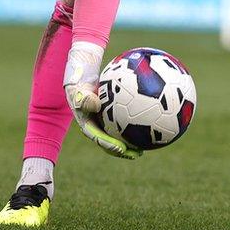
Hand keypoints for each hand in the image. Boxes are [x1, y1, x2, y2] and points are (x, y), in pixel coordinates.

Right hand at [63, 42, 141, 159]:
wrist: (82, 76)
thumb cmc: (79, 81)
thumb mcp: (78, 88)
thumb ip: (83, 96)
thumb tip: (95, 105)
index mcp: (87, 123)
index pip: (99, 138)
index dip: (110, 145)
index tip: (121, 149)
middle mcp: (97, 125)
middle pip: (111, 141)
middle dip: (123, 150)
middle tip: (137, 153)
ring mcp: (104, 121)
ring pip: (119, 134)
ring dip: (132, 141)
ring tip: (148, 145)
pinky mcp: (112, 114)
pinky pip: (125, 120)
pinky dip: (137, 123)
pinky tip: (152, 122)